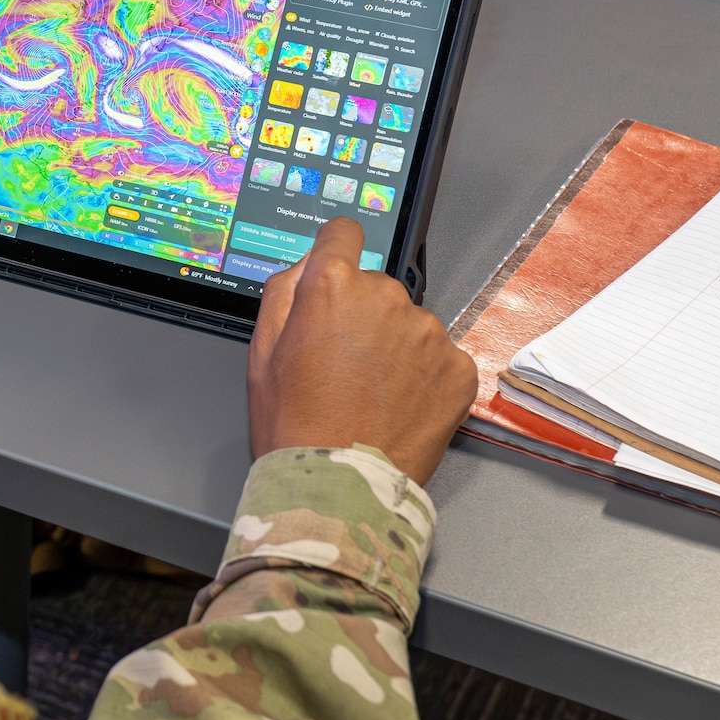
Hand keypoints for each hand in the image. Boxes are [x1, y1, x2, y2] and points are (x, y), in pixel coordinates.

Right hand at [247, 218, 476, 484]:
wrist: (340, 486)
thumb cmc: (295, 425)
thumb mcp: (261, 351)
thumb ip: (283, 291)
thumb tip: (308, 264)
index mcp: (331, 286)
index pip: (343, 233)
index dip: (336, 250)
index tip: (339, 267)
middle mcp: (385, 297)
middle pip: (376, 286)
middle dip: (363, 314)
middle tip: (345, 364)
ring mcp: (426, 332)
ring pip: (410, 323)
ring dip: (396, 346)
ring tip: (372, 392)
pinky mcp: (457, 366)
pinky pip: (440, 357)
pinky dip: (424, 376)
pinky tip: (399, 404)